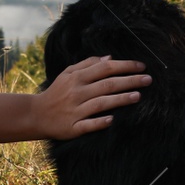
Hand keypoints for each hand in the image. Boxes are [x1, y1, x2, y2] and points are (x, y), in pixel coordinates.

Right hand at [34, 56, 148, 139]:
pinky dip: (99, 121)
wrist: (36, 115)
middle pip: (107, 84)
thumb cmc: (56, 92)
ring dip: (120, 99)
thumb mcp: (67, 73)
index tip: (142, 66)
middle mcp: (77, 92)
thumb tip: (109, 57)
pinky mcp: (73, 127)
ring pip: (101, 103)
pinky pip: (88, 124)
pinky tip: (113, 119)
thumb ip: (87, 64)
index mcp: (77, 77)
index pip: (105, 68)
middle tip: (148, 80)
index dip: (124, 66)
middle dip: (129, 81)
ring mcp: (75, 110)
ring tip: (138, 96)